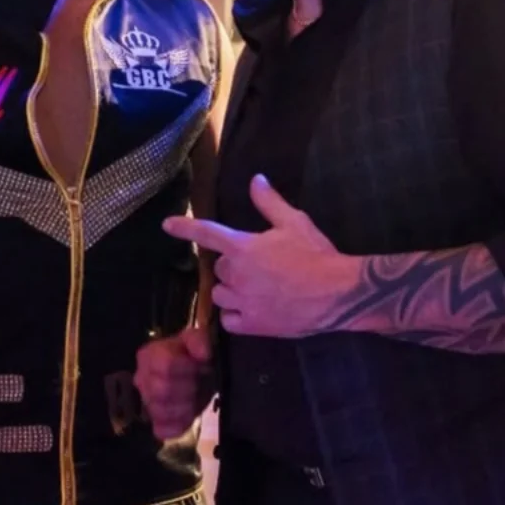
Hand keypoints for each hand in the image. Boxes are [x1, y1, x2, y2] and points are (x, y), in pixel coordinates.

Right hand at [135, 326, 214, 440]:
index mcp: (149, 355)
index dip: (187, 369)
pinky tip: (188, 414)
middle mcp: (141, 379)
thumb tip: (203, 354)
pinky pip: (163, 430)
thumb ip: (200, 340)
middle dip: (187, 388)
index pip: (165, 366)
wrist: (196, 374)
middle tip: (198, 383)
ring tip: (194, 397)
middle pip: (161, 391)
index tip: (200, 367)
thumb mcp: (199, 340)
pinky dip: (179, 425)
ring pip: (161, 412)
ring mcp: (146, 404)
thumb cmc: (194, 356)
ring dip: (185, 406)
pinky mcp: (157, 424)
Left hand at [163, 175, 358, 336]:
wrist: (338, 293)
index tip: (166, 225)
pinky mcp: (251, 325)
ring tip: (257, 289)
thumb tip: (256, 179)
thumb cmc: (316, 255)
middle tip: (260, 267)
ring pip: (220, 295)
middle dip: (234, 266)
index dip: (185, 228)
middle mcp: (236, 274)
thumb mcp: (294, 223)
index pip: (207, 233)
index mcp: (243, 247)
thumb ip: (269, 203)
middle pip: (219, 268)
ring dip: (232, 291)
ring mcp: (242, 301)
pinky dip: (235, 315)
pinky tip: (253, 310)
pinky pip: (228, 320)